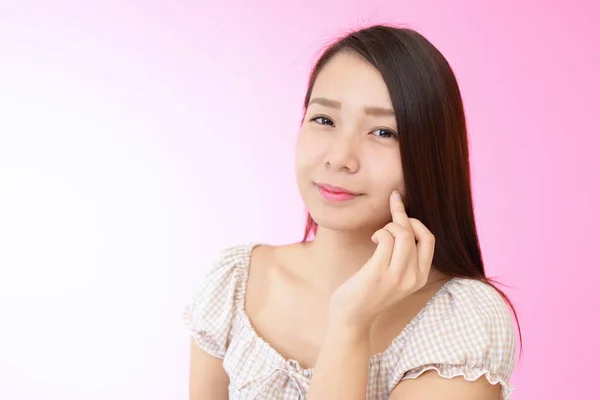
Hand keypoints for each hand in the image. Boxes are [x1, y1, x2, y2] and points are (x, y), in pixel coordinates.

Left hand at [328, 190, 435, 329]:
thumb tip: (402, 222)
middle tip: (388, 210)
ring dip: (388, 226)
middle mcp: (413, 277)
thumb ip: (404, 256)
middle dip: (401, 216)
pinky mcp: (378, 273)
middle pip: (415, 233)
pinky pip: (385, 239)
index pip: (429, 239)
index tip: (402, 211)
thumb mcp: (396, 276)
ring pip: (402, 234)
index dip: (417, 221)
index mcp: (420, 277)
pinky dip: (380, 232)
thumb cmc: (370, 292)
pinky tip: (373, 239)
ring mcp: (397, 276)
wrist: (352, 318)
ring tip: (378, 234)